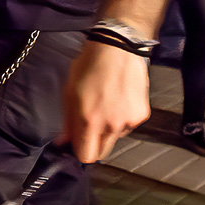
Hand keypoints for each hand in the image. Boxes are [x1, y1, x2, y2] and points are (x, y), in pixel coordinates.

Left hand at [59, 40, 150, 163]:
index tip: (78, 143)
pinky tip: (119, 100)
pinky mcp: (141, 114)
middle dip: (95, 143)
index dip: (80, 151)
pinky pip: (128, 125)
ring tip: (106, 104)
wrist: (117, 48)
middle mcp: (111, 124)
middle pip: (103, 151)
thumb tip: (63, 141)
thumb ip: (68, 121)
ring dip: (109, 128)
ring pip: (116, 137)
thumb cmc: (89, 66)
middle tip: (91, 124)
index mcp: (89, 119)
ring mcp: (128, 120)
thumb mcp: (69, 91)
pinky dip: (123, 118)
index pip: (86, 155)